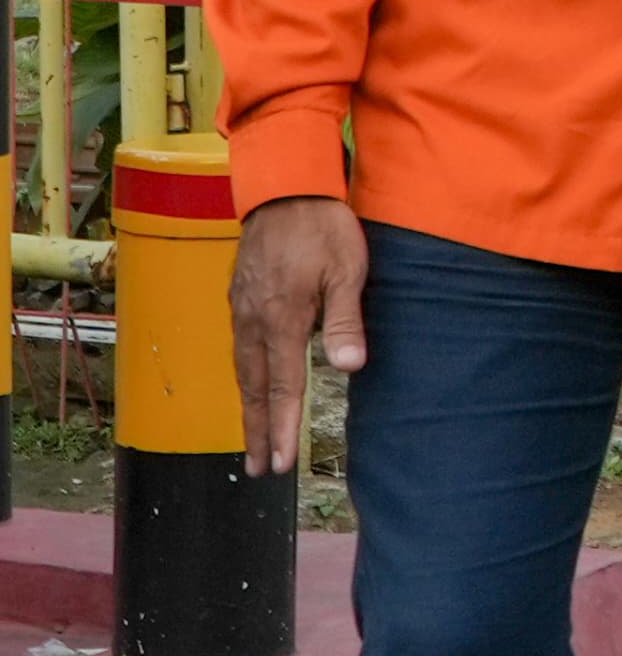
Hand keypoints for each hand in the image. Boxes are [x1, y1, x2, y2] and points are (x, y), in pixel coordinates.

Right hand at [229, 197, 367, 476]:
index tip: (278, 461)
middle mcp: (252, 320)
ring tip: (254, 439)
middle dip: (257, 430)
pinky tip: (253, 386)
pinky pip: (240, 347)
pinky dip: (245, 376)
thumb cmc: (323, 227)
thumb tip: (349, 367)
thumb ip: (345, 320)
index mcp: (280, 319)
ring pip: (242, 369)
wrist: (286, 188)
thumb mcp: (348, 270)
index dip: (281, 427)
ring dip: (249, 407)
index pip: (282, 386)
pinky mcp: (240, 297)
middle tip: (259, 468)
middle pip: (254, 387)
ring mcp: (241, 309)